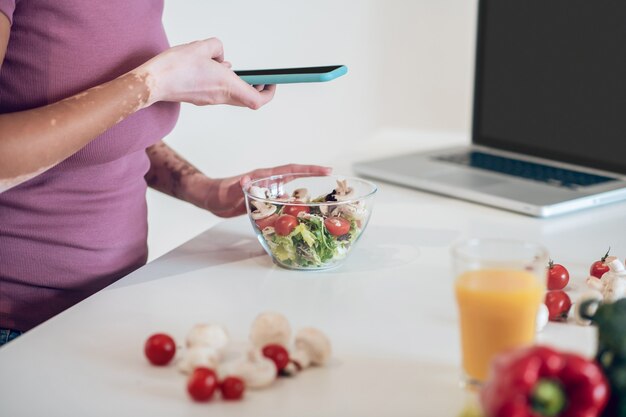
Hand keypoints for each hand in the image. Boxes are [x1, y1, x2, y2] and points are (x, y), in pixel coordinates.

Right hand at [138, 38, 275, 108]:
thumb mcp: (202, 46)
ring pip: (233, 96)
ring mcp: (210, 101)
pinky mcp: (200, 100)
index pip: (257, 100)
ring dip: (238, 83)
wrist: (153, 82)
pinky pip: (219, 94)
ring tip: (228, 66)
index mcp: (226, 86)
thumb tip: (220, 57)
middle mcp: (220, 97)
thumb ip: (218, 48)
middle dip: (256, 88)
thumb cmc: (175, 67)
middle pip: (247, 100)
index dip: (268, 93)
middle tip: (259, 77)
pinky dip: (223, 83)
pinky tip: (213, 69)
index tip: (270, 83)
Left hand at [200, 164, 332, 217]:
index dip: (309, 170)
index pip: (291, 170)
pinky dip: (290, 209)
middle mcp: (269, 182)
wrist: (209, 198)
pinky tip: (296, 218)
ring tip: (319, 206)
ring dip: (303, 198)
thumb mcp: (229, 191)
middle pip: (296, 179)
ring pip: (290, 194)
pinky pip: (281, 204)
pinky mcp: (263, 201)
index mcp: (264, 177)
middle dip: (314, 179)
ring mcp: (267, 191)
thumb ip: (238, 187)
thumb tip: (247, 182)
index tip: (326, 170)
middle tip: (333, 182)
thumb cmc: (218, 192)